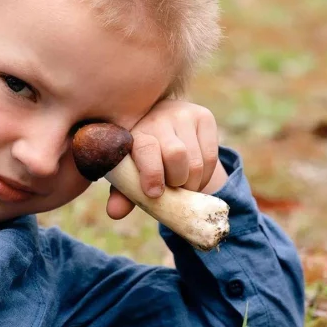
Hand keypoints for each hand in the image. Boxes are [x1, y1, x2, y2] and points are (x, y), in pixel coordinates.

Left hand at [106, 100, 228, 219]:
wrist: (162, 126)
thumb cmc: (141, 157)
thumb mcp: (130, 173)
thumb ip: (123, 192)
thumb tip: (115, 213)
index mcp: (134, 130)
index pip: (147, 149)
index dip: (152, 173)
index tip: (154, 193)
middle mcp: (158, 117)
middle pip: (176, 155)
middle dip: (176, 182)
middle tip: (171, 189)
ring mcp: (183, 114)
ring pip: (196, 161)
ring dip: (192, 184)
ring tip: (183, 185)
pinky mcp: (204, 116)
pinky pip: (211, 157)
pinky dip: (205, 176)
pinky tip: (195, 177)